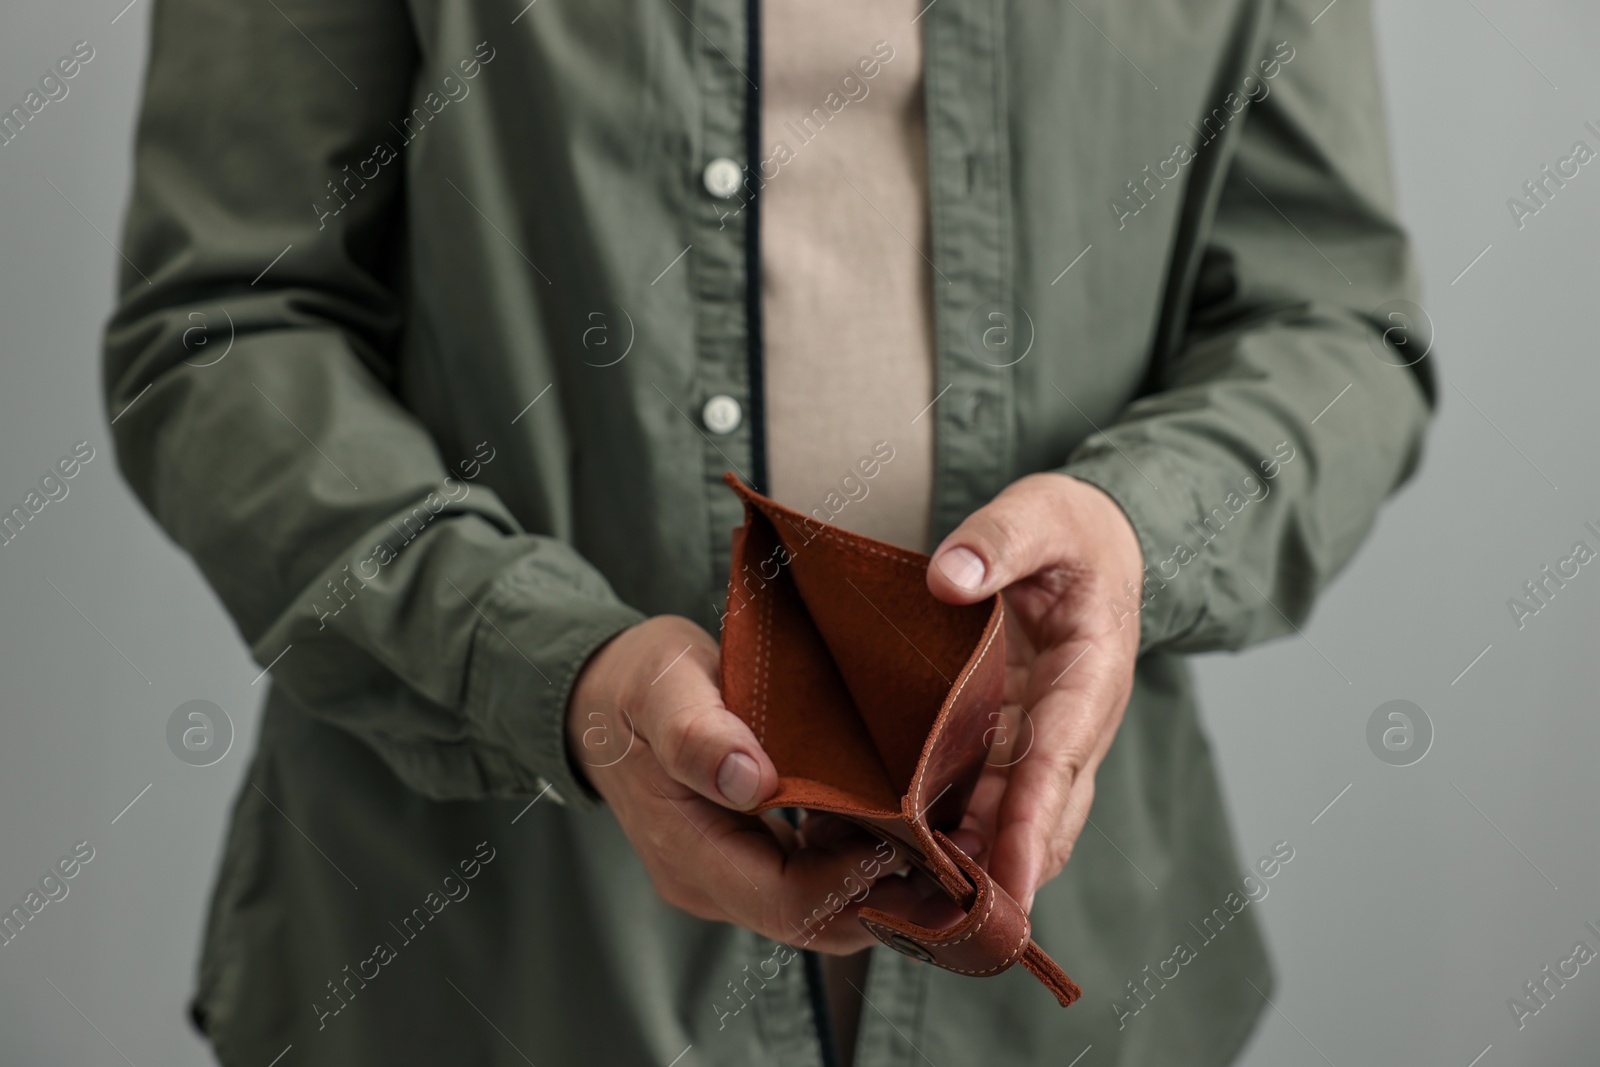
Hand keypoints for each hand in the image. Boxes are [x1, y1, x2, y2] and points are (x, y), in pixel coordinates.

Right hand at [567, 615, 901, 951]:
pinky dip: (858, 858)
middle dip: (887, 894)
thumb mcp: (664, 690)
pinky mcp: (750, 862)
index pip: (792, 903)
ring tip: (934, 829)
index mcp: (690, 854)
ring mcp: (730, 879)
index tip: (912, 834)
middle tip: (950, 844)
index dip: (857, 881)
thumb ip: (699, 735)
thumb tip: (748, 781)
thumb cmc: (639, 686)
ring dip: (880, 880)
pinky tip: (894, 816)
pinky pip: (816, 880)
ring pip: (824, 908)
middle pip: (818, 921)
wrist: (601, 699)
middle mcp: (713, 885)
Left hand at [925, 473, 1143, 910]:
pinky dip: (946, 833)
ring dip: (967, 866)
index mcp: (1089, 676)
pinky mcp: (1005, 744)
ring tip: (908, 907)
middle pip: (1038, 818)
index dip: (1031, 824)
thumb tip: (951, 577)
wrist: (1090, 545)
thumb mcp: (1043, 514)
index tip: (1007, 881)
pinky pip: (977, 799)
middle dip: (997, 874)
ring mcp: (1035, 741)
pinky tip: (892, 856)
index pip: (1059, 761)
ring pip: (1004, 822)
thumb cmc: (1070, 531)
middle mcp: (1067, 726)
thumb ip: (1000, 539)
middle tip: (942, 922)